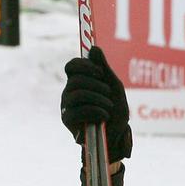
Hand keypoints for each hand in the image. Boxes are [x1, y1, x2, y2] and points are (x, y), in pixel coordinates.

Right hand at [61, 46, 131, 161]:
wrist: (117, 137)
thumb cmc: (115, 113)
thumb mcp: (114, 88)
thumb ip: (104, 69)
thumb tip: (94, 48)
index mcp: (79, 82)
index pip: (71, 67)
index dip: (83, 65)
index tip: (99, 72)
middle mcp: (70, 92)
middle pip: (75, 79)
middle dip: (95, 84)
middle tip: (108, 92)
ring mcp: (67, 106)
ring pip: (75, 93)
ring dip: (97, 97)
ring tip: (109, 106)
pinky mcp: (68, 120)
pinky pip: (76, 110)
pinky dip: (94, 110)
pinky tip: (104, 115)